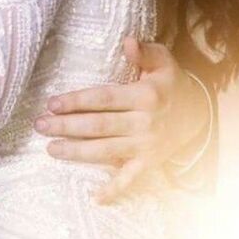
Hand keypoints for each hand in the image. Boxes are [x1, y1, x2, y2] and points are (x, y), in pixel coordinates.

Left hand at [33, 37, 210, 202]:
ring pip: (106, 151)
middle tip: (40, 125)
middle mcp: (144, 123)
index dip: (76, 101)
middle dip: (67, 127)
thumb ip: (144, 51)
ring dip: (77, 152)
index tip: (52, 103)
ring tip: (51, 149)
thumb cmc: (169, 82)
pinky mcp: (149, 163)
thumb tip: (128, 41)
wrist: (198, 113)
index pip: (103, 99)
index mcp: (144, 96)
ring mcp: (146, 146)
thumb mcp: (162, 60)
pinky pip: (130, 179)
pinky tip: (95, 197)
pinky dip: (114, 189)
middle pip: (98, 126)